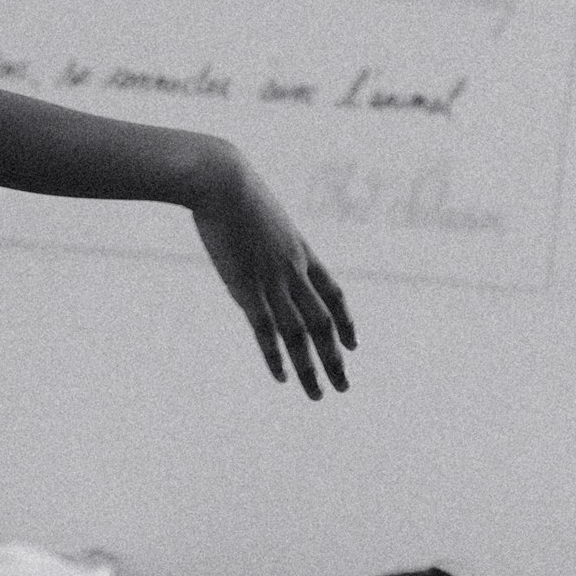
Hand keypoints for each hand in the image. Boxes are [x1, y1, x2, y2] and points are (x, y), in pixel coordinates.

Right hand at [189, 151, 355, 395]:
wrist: (221, 180)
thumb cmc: (233, 187)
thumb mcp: (261, 211)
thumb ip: (266, 230)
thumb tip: (259, 228)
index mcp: (301, 252)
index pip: (334, 295)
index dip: (346, 323)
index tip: (354, 346)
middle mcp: (294, 271)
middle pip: (323, 323)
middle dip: (335, 358)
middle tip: (344, 387)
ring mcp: (272, 280)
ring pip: (300, 333)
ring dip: (310, 368)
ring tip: (319, 395)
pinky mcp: (246, 287)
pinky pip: (266, 330)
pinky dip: (276, 356)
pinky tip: (282, 378)